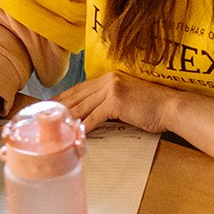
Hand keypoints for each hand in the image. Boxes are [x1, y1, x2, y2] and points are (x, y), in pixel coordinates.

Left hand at [57, 70, 171, 134]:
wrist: (171, 107)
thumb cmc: (153, 106)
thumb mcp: (128, 99)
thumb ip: (110, 102)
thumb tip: (94, 115)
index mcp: (111, 77)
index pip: (80, 88)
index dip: (64, 97)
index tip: (50, 105)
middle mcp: (109, 80)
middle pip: (77, 95)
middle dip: (58, 107)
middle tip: (42, 117)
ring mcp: (112, 89)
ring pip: (82, 106)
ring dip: (67, 119)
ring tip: (53, 129)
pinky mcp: (116, 101)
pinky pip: (94, 117)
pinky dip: (83, 127)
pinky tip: (74, 135)